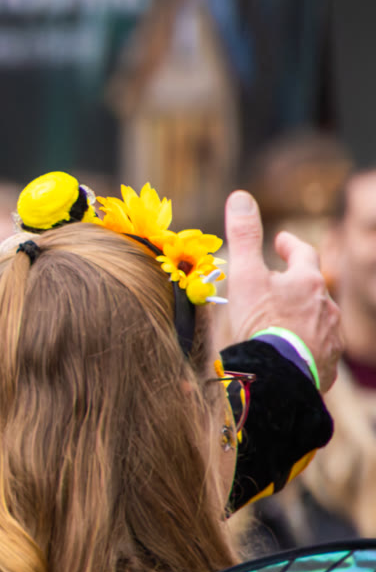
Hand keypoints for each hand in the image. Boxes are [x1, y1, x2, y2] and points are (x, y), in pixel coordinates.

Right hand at [219, 190, 343, 390]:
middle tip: (278, 284)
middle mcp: (326, 304)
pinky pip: (319, 346)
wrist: (278, 375)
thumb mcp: (244, 276)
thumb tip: (240, 196)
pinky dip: (306, 343)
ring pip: (318, 317)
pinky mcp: (328, 361)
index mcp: (307, 281)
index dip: (290, 245)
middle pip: (312, 286)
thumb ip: (243, 237)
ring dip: (303, 314)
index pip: (303, 253)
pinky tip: (292, 351)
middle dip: (296, 283)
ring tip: (282, 322)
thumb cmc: (260, 324)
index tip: (280, 242)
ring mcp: (330, 334)